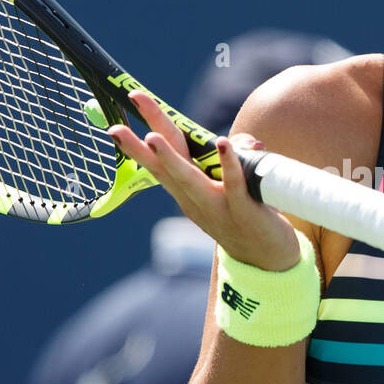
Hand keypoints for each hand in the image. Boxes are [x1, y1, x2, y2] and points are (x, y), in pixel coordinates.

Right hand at [107, 90, 302, 271]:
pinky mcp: (244, 209)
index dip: (139, 142)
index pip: (158, 162)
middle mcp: (194, 199)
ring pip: (188, 178)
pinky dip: (228, 163)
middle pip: (164, 167)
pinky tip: (222, 143)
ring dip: (170, 157)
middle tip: (116, 125)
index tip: (117, 122)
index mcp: (186, 192)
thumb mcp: (230, 186)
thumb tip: (232, 141)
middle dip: (140, 145)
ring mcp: (216, 206)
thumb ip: (231, 158)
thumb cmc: (246, 216)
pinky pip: (234, 183)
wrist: (267, 261)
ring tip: (152, 138)